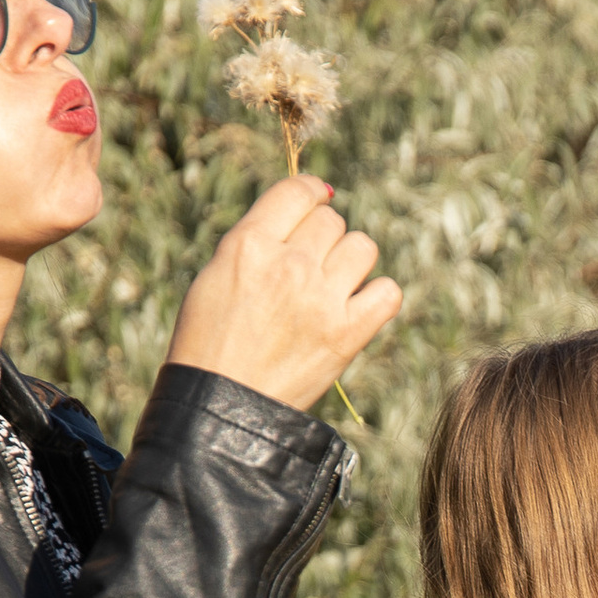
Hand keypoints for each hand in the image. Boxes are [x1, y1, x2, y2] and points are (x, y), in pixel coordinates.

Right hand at [166, 174, 401, 413]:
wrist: (220, 407)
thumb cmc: (210, 342)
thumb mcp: (216, 275)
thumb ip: (258, 239)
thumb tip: (304, 210)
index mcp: (248, 244)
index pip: (298, 190)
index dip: (311, 194)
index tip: (315, 204)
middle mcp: (289, 265)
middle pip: (331, 221)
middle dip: (322, 240)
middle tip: (306, 271)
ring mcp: (322, 299)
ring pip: (363, 247)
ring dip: (350, 262)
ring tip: (331, 288)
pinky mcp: (348, 335)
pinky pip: (388, 292)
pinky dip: (377, 297)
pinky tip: (356, 309)